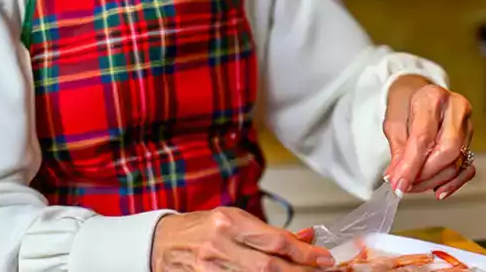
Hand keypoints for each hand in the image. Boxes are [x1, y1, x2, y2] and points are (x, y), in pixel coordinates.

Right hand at [152, 207, 333, 271]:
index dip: (305, 252)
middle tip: (321, 270)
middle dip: (300, 270)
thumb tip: (306, 236)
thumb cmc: (200, 228)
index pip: (276, 241)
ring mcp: (210, 268)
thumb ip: (268, 231)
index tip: (324, 257)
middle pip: (270, 266)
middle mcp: (219, 245)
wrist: (161, 242)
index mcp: (228, 222)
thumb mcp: (234, 219)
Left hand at [382, 76, 474, 199]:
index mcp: (432, 97)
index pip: (424, 137)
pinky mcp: (471, 140)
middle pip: (448, 151)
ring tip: (414, 184)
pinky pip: (467, 168)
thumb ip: (398, 152)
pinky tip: (438, 189)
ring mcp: (467, 124)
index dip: (411, 165)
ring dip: (434, 181)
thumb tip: (398, 178)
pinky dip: (453, 183)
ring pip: (457, 162)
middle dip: (425, 175)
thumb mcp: (394, 124)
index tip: (399, 184)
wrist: (418, 93)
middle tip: (406, 185)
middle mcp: (455, 108)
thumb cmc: (406, 105)